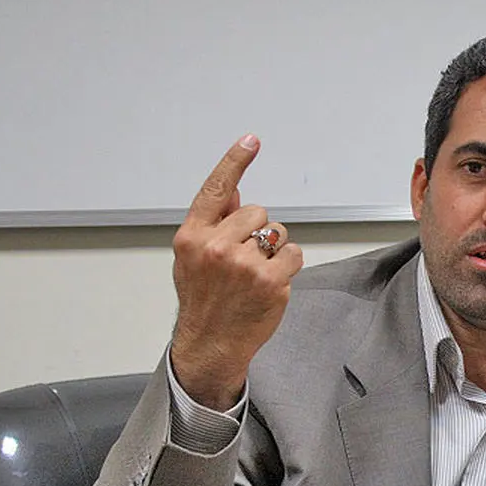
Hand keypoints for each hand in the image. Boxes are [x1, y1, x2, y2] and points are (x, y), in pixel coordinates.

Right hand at [170, 134, 302, 409]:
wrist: (210, 344)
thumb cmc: (203, 300)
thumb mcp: (193, 258)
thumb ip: (212, 223)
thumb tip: (233, 191)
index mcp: (192, 236)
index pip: (216, 190)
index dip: (234, 162)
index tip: (251, 140)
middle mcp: (216, 246)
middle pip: (256, 212)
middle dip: (256, 232)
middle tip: (243, 261)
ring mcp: (244, 264)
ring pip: (277, 233)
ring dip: (273, 250)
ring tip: (254, 275)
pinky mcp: (270, 281)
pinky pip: (293, 254)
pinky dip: (288, 267)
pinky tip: (271, 284)